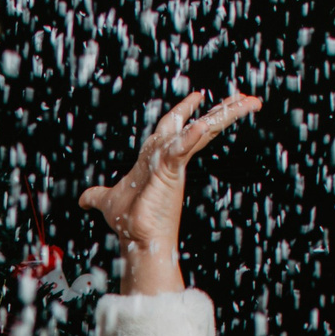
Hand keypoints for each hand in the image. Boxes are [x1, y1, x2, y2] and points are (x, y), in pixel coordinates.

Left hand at [81, 89, 260, 294]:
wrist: (136, 239)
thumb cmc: (128, 222)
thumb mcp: (108, 200)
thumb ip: (97, 195)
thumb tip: (84, 200)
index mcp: (159, 157)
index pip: (175, 127)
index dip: (185, 110)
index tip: (199, 95)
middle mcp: (171, 157)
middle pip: (200, 124)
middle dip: (221, 109)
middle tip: (245, 97)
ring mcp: (174, 162)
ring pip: (203, 130)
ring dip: (226, 114)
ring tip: (250, 101)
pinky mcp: (171, 169)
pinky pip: (184, 146)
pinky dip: (193, 134)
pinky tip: (204, 123)